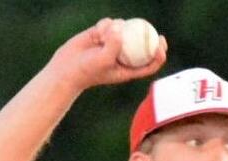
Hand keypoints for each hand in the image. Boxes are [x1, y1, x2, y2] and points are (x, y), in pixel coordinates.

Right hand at [49, 17, 167, 91]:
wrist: (67, 67)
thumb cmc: (87, 70)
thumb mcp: (103, 60)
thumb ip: (114, 45)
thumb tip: (121, 28)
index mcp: (128, 68)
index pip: (149, 63)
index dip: (159, 55)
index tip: (160, 45)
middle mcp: (123, 55)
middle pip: (142, 44)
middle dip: (150, 35)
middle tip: (152, 29)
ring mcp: (113, 43)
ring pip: (124, 29)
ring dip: (116, 29)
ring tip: (103, 37)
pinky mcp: (103, 34)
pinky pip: (110, 24)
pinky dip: (105, 25)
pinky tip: (96, 33)